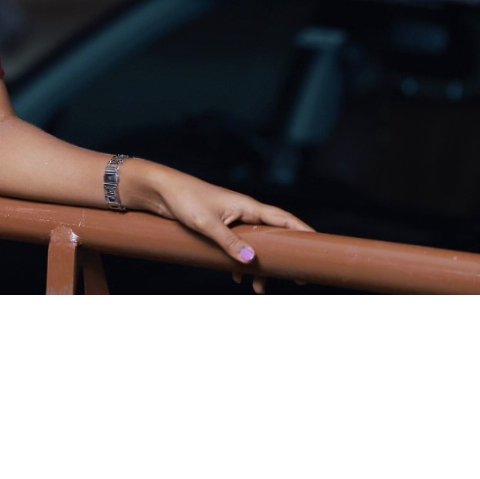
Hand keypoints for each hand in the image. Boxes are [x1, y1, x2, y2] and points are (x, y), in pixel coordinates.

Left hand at [125, 161, 313, 292]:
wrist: (160, 190)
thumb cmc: (184, 199)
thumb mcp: (207, 223)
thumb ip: (229, 242)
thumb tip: (250, 261)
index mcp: (248, 206)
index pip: (284, 219)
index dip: (303, 232)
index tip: (319, 247)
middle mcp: (244, 212)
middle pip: (274, 236)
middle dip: (284, 258)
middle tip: (298, 280)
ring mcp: (232, 220)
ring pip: (255, 246)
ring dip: (258, 267)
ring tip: (259, 288)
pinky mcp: (219, 227)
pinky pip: (237, 247)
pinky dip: (239, 263)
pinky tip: (235, 277)